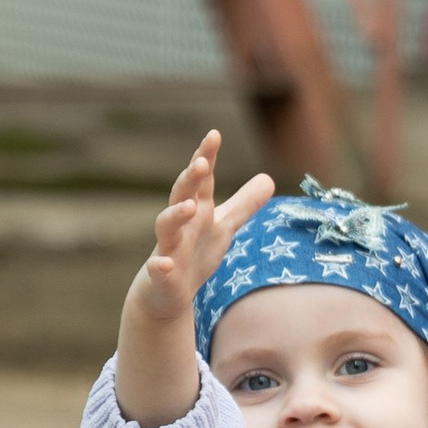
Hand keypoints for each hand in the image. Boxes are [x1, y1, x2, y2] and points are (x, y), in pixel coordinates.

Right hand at [116, 133, 273, 427]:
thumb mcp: (223, 228)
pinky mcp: (161, 276)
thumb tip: (269, 178)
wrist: (166, 293)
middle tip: (203, 163)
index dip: (206, 157)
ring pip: (166, 227)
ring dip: (176, 215)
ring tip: (190, 207)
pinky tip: (164, 264)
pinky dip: (160, 266)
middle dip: (190, 178)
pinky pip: (158, 269)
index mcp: (196, 210)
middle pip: (181, 195)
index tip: (214, 134)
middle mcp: (180, 225)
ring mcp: (167, 248)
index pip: (201, 180)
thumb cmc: (195, 254)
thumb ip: (244, 204)